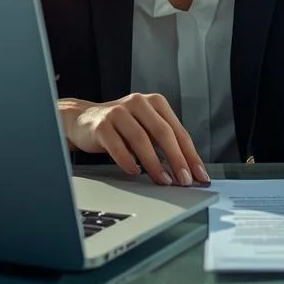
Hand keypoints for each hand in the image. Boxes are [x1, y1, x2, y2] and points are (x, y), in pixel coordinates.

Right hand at [58, 93, 209, 185]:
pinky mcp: (101, 125)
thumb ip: (164, 144)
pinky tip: (134, 171)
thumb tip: (187, 171)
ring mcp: (118, 112)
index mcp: (155, 103)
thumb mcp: (146, 129)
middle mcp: (138, 103)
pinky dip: (127, 160)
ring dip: (154, 163)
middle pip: (162, 132)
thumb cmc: (121, 128)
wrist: (83, 120)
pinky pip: (116, 145)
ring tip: (163, 180)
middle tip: (185, 180)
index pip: (178, 131)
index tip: (199, 175)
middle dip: (177, 159)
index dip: (190, 154)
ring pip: (141, 138)